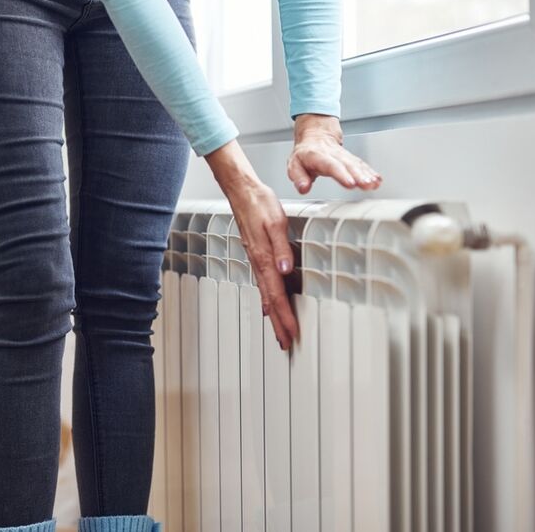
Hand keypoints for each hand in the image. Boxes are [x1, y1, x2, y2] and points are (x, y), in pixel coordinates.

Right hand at [205, 140, 298, 350]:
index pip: (276, 295)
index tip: (292, 334)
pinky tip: (268, 306)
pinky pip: (262, 284)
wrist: (241, 191)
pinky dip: (266, 300)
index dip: (285, 316)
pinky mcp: (256, 256)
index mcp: (264, 258)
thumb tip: (285, 270)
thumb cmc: (259, 203)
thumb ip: (282, 247)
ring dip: (274, 315)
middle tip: (286, 344)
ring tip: (280, 332)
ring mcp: (256, 261)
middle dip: (279, 324)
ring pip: (265, 295)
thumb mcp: (276, 222)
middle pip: (269, 302)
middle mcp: (259, 263)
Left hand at [288, 113, 381, 191]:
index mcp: (318, 156)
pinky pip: (361, 164)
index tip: (350, 183)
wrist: (315, 134)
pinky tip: (377, 180)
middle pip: (348, 165)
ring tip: (374, 184)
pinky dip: (370, 172)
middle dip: (359, 175)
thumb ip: (298, 177)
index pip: (331, 166)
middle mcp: (333, 154)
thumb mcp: (294, 164)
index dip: (341, 174)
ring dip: (367, 174)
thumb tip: (303, 188)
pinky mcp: (350, 158)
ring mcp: (343, 155)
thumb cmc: (305, 153)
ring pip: (356, 164)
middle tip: (367, 184)